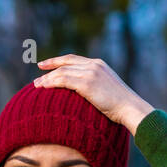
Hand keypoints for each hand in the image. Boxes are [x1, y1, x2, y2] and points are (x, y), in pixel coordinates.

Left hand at [33, 55, 154, 135]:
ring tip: (37, 86)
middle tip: (37, 77)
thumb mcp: (108, 91)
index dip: (57, 61)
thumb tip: (87, 96)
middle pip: (65, 63)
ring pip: (62, 72)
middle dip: (49, 68)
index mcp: (99, 65)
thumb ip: (96, 87)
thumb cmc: (121, 106)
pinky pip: (63, 80)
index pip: (73, 59)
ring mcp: (90, 72)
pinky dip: (51, 83)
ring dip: (47, 79)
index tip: (45, 65)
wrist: (130, 108)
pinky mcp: (87, 83)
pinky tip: (43, 88)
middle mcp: (94, 65)